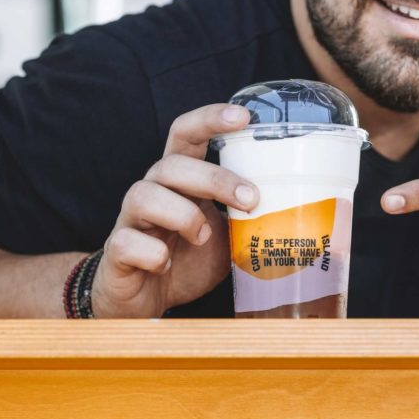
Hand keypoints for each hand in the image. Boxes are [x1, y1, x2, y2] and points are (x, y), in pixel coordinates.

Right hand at [92, 104, 258, 317]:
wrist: (145, 301)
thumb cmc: (187, 260)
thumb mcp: (226, 237)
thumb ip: (248, 220)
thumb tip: (301, 211)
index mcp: (179, 180)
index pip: (187, 134)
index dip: (210, 119)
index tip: (244, 117)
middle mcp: (152, 191)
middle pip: (172, 165)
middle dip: (214, 179)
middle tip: (250, 199)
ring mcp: (130, 220)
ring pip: (143, 195)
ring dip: (182, 215)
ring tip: (202, 238)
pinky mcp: (117, 252)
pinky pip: (126, 241)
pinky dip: (152, 253)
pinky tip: (166, 265)